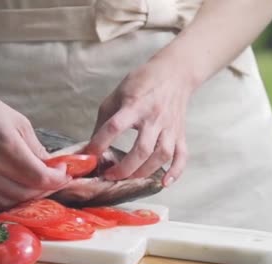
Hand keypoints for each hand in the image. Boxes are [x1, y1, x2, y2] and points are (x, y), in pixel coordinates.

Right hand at [0, 82, 70, 207]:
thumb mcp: (18, 121)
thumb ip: (35, 147)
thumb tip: (51, 166)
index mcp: (6, 145)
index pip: (39, 177)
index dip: (57, 179)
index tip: (64, 171)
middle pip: (28, 192)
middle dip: (48, 188)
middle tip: (56, 178)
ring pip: (13, 200)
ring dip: (32, 195)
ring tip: (40, 183)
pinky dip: (13, 198)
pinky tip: (21, 187)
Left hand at [84, 58, 196, 186]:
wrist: (175, 72)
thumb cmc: (142, 83)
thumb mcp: (117, 95)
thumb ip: (104, 120)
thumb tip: (91, 145)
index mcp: (135, 105)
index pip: (115, 126)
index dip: (100, 142)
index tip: (90, 154)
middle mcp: (154, 117)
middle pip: (142, 149)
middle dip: (124, 168)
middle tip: (110, 175)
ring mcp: (170, 127)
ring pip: (161, 155)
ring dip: (144, 171)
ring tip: (129, 178)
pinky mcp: (180, 133)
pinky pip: (182, 155)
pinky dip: (175, 172)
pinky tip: (164, 184)